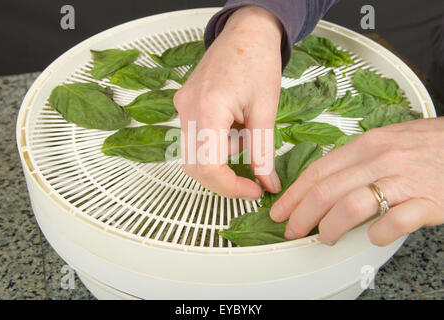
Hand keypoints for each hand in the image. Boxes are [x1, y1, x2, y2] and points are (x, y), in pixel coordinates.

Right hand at [174, 6, 282, 198]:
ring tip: (246, 135)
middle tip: (251, 183)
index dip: (231, 187)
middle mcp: (187, 109)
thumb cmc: (259, 61)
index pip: (208, 166)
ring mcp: (182, 107)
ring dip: (221, 160)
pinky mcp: (184, 104)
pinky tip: (235, 126)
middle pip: (194, 166)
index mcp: (208, 109)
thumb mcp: (266, 109)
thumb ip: (264, 151)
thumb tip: (267, 183)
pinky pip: (195, 138)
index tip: (254, 191)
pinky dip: (216, 144)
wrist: (246, 31)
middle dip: (224, 181)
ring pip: (193, 155)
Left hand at [270, 118, 443, 245]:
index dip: (294, 194)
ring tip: (323, 238)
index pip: (318, 171)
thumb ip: (356, 160)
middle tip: (291, 230)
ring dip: (330, 227)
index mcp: (367, 145)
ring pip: (351, 206)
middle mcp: (381, 159)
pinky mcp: (427, 201)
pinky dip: (377, 235)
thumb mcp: (387, 142)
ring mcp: (404, 180)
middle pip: (326, 190)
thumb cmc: (430, 145)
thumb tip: (324, 182)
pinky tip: (372, 237)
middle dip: (301, 215)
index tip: (280, 209)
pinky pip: (394, 222)